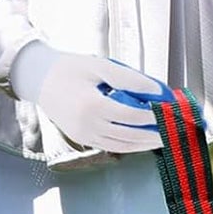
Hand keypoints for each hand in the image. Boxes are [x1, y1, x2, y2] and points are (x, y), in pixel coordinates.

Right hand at [9, 42, 167, 154]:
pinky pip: (113, 147)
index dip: (154, 116)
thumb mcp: (100, 66)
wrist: (39, 79)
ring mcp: (86, 137)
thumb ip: (129, 79)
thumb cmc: (70, 68)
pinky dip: (130, 145)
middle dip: (154, 134)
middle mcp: (89, 126)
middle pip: (131, 136)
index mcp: (93, 106)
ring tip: (162, 138)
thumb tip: (156, 91)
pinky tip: (143, 140)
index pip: (132, 116)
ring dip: (145, 144)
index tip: (169, 112)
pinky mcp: (84, 141)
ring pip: (123, 146)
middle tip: (173, 131)